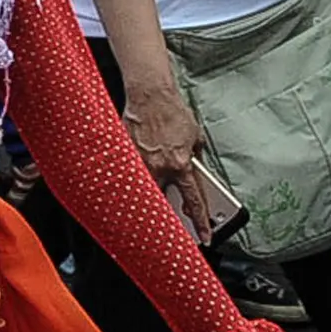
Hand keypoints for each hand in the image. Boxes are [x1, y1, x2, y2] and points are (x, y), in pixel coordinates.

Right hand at [121, 81, 209, 214]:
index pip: (194, 201)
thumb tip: (196, 176)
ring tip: (150, 202)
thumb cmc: (172, 113)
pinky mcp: (125, 154)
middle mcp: (159, 167)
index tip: (205, 236)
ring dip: (151, 195)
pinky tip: (132, 178)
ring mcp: (139, 162)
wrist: (149, 95)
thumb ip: (196, 161)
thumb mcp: (196, 139)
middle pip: (164, 202)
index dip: (201, 222)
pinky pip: (130, 174)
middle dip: (169, 214)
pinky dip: (133, 179)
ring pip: (145, 191)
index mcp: (180, 165)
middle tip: (173, 223)